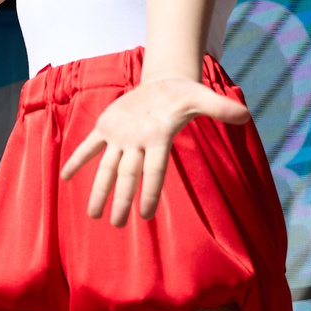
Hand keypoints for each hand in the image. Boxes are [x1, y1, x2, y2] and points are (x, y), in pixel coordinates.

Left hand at [59, 78, 252, 223]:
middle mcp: (138, 144)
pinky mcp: (107, 127)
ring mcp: (121, 137)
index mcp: (159, 140)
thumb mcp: (202, 97)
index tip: (145, 216)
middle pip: (129, 176)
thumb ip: (220, 109)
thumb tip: (245, 116)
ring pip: (108, 167)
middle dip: (122, 199)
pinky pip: (90, 145)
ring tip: (92, 214)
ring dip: (99, 188)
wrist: (164, 85)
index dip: (149, 192)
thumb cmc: (184, 95)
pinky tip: (64, 176)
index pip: (154, 171)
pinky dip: (77, 158)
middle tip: (117, 224)